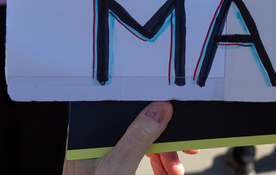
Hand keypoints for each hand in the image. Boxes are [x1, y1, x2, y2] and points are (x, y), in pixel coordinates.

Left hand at [64, 101, 195, 174]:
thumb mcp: (118, 167)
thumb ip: (137, 137)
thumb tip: (158, 110)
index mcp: (91, 131)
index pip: (127, 107)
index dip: (154, 107)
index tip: (174, 112)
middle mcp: (98, 137)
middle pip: (141, 124)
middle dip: (165, 140)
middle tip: (184, 148)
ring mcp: (106, 149)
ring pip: (144, 140)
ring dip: (165, 155)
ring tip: (174, 170)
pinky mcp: (115, 160)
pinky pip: (141, 152)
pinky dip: (157, 161)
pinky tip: (165, 170)